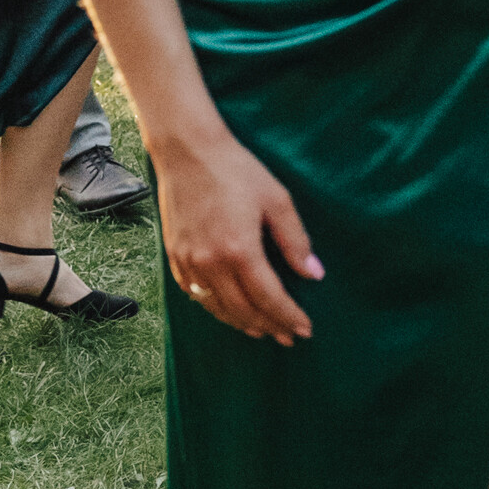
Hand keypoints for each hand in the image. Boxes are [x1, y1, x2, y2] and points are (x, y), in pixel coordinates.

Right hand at [157, 128, 324, 343]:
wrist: (187, 152)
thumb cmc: (236, 171)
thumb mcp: (277, 200)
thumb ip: (295, 241)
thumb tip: (314, 274)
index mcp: (239, 250)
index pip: (268, 298)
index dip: (288, 316)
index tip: (305, 329)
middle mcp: (210, 263)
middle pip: (242, 310)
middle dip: (269, 326)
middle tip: (288, 336)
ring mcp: (188, 262)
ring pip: (216, 307)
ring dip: (241, 322)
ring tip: (262, 329)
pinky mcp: (174, 257)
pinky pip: (195, 295)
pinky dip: (215, 308)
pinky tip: (229, 309)